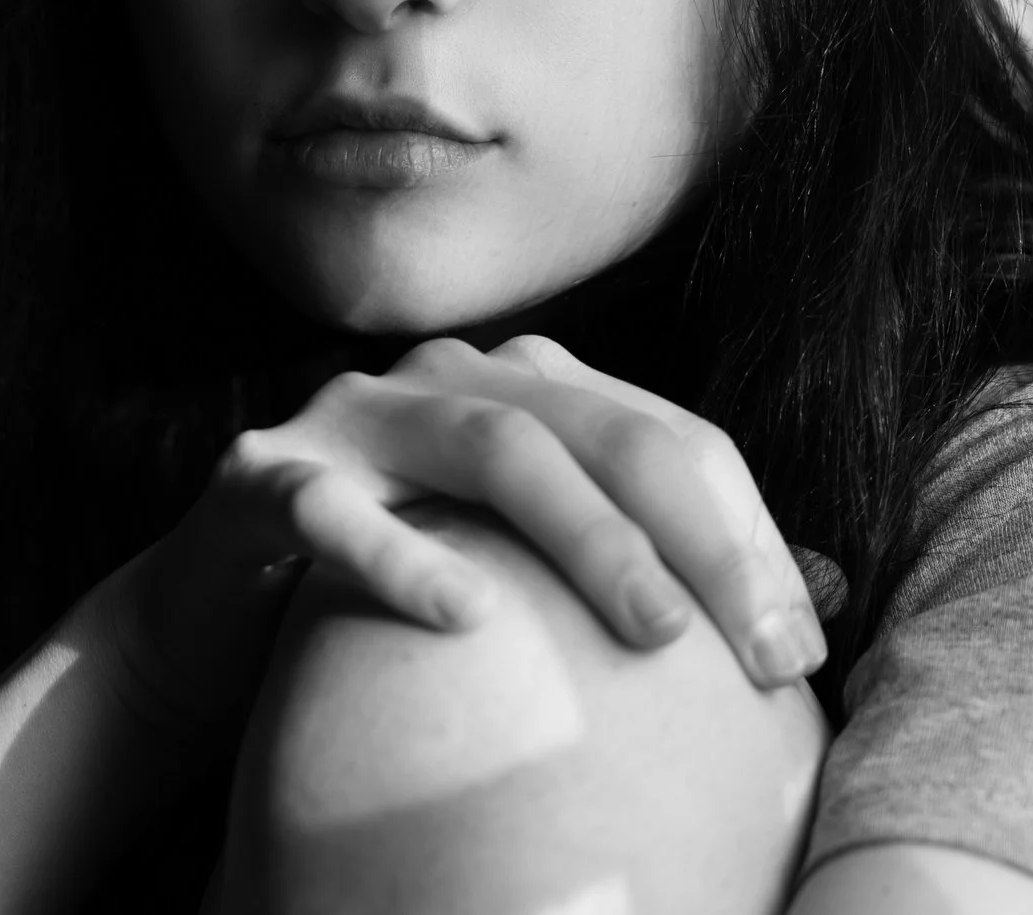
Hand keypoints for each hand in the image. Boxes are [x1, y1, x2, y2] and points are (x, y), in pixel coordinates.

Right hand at [127, 334, 826, 721]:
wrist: (206, 630)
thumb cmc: (388, 607)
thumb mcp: (528, 579)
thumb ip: (650, 566)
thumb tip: (826, 595)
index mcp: (523, 390)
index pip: (669, 440)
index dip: (749, 535)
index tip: (803, 648)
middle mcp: (445, 381)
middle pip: (606, 430)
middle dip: (701, 538)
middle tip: (766, 651)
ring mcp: (350, 416)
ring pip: (496, 447)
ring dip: (590, 538)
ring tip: (658, 633)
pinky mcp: (261, 476)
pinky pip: (336, 509)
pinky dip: (403, 558)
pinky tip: (464, 620)